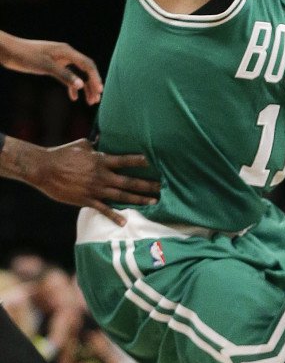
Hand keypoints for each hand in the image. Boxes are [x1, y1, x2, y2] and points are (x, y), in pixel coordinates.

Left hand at [0, 31, 102, 102]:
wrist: (9, 51)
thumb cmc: (26, 56)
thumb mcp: (46, 66)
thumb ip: (64, 76)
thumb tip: (81, 85)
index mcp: (67, 52)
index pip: (87, 65)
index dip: (95, 78)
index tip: (100, 91)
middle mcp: (66, 54)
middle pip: (86, 70)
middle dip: (92, 85)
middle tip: (96, 100)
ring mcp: (60, 60)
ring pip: (78, 74)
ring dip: (85, 87)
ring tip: (90, 101)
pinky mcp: (53, 65)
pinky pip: (67, 76)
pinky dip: (72, 86)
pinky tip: (74, 97)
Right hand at [35, 140, 160, 223]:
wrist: (43, 168)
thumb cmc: (62, 154)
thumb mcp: (82, 144)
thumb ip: (96, 145)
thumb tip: (105, 141)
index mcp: (100, 160)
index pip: (124, 161)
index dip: (138, 161)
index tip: (152, 162)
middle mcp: (101, 175)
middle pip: (128, 182)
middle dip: (146, 185)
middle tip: (162, 188)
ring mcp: (94, 189)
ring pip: (121, 196)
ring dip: (138, 200)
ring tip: (153, 202)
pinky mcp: (86, 200)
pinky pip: (103, 209)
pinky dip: (114, 216)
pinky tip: (124, 221)